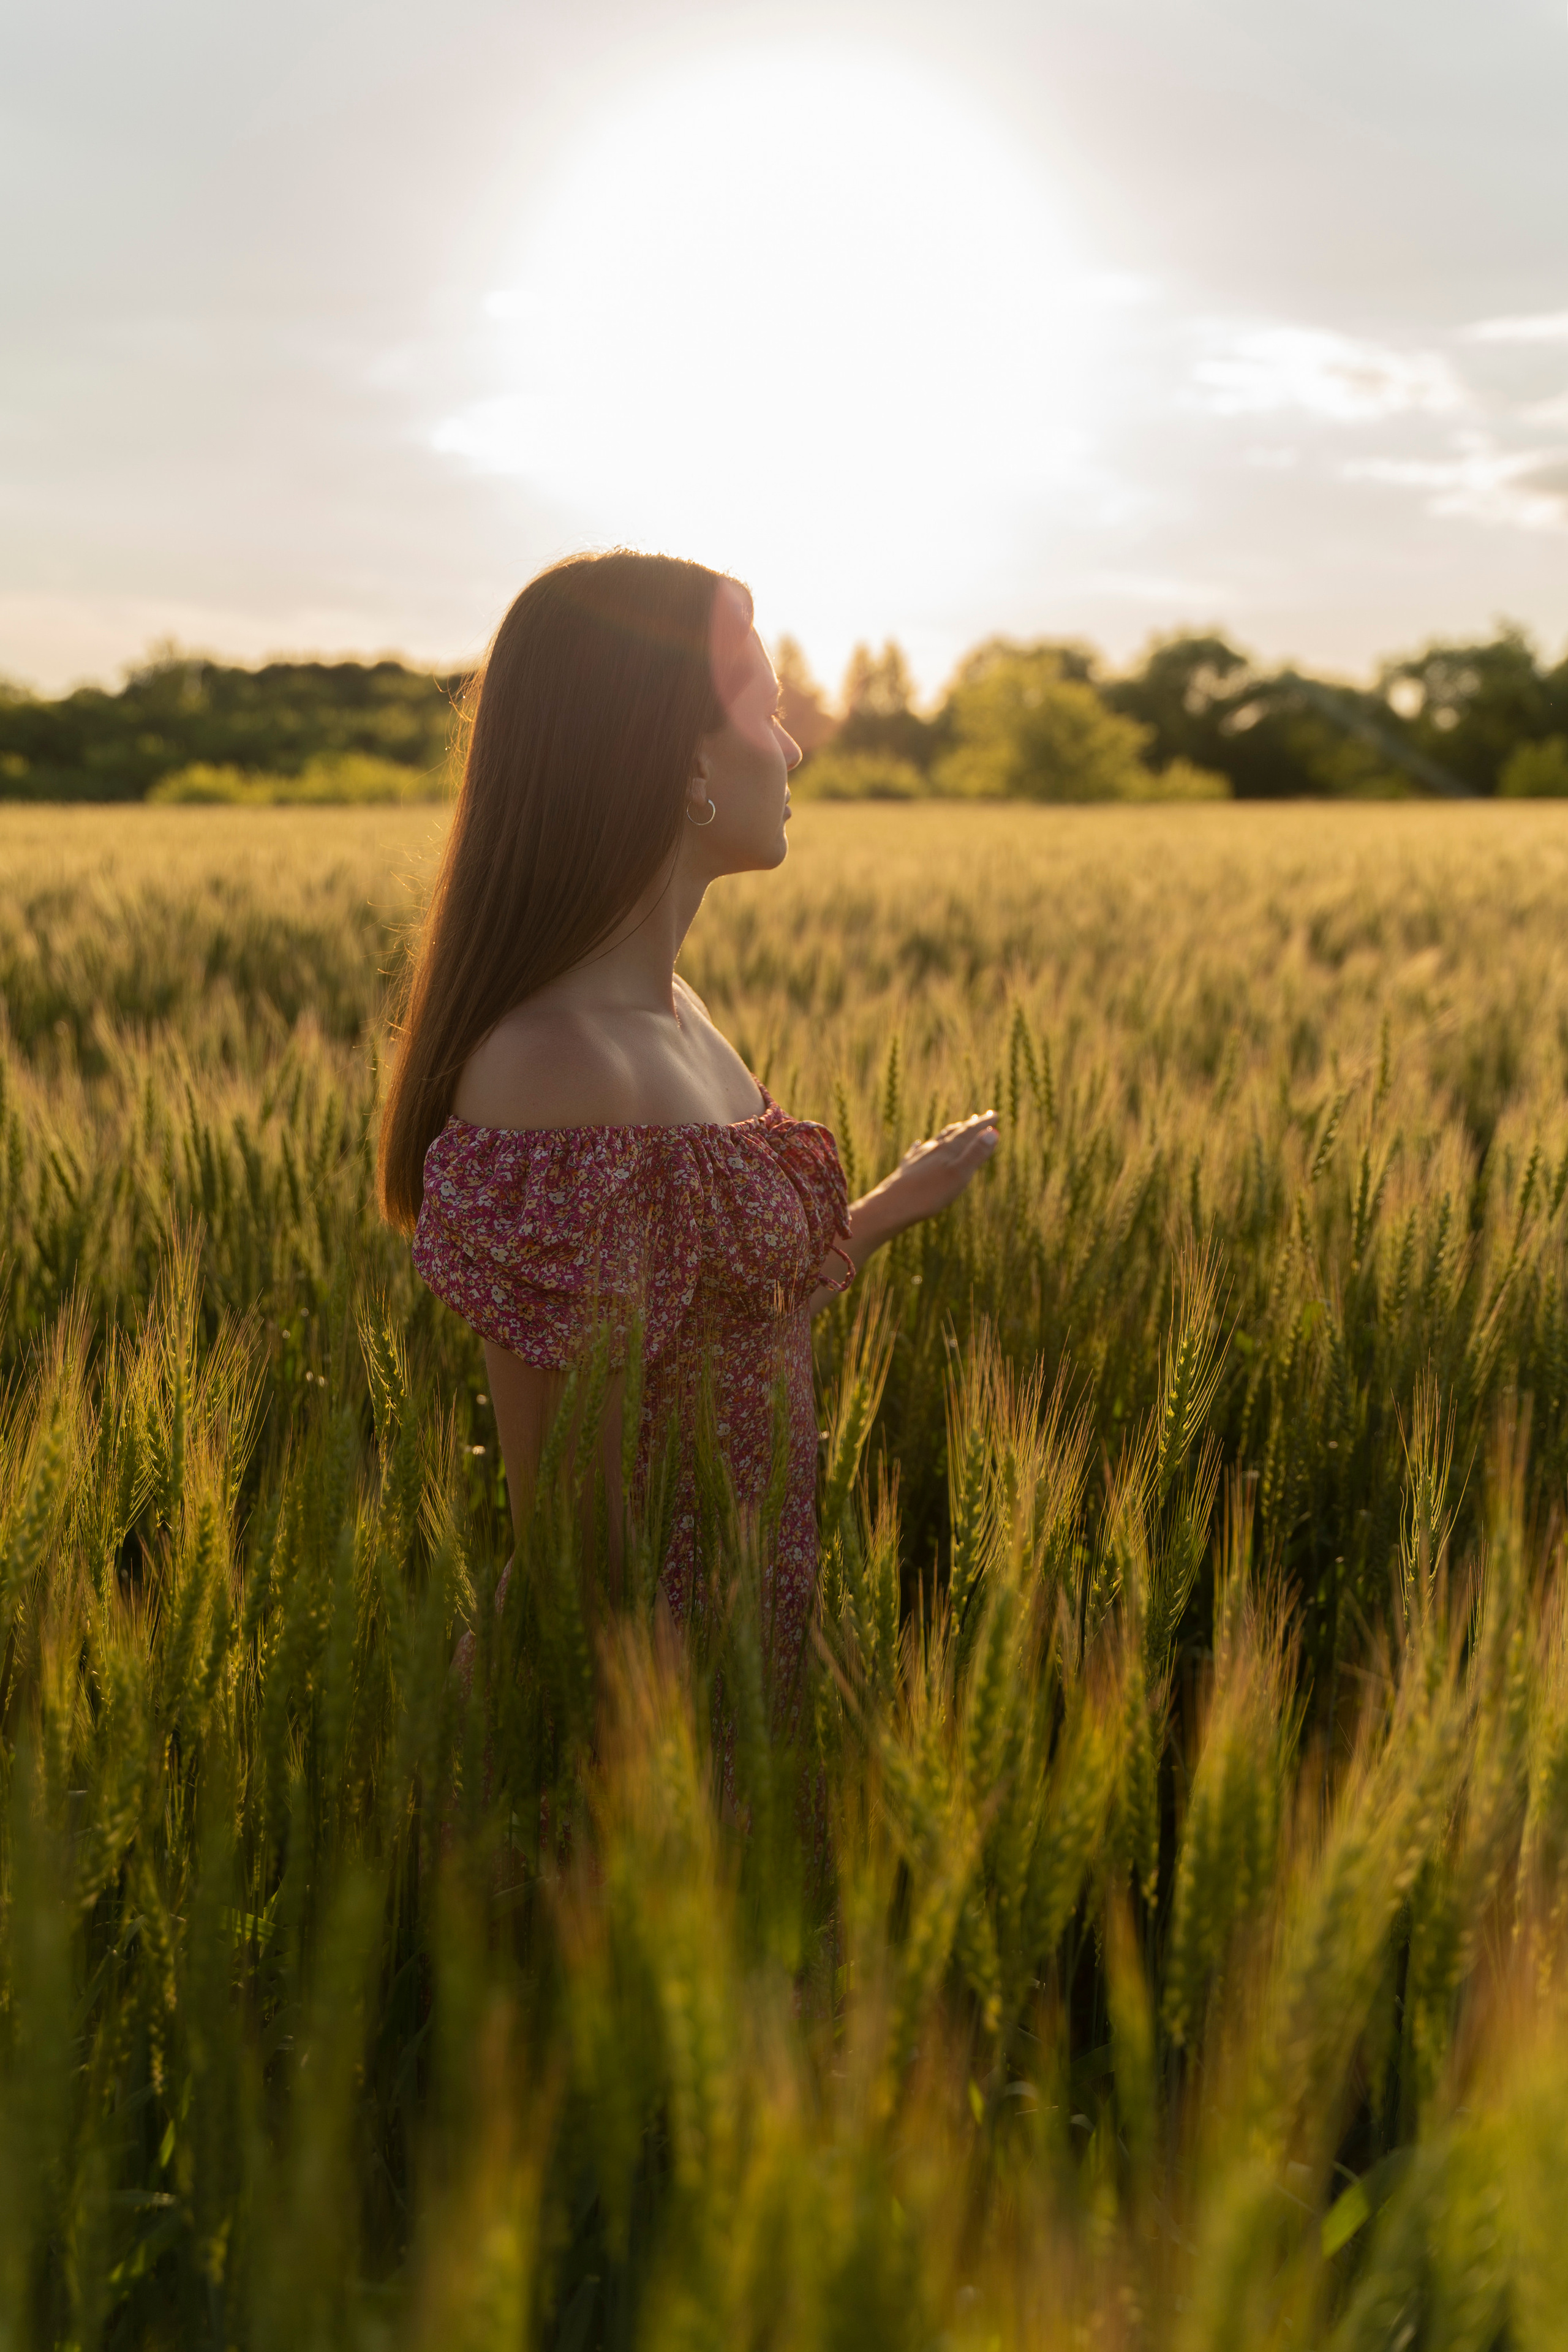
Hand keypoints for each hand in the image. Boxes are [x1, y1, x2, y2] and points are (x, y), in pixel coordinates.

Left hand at [857, 1110, 999, 1246]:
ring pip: (936, 1141)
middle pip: (953, 1133)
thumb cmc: (927, 1194)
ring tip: (955, 1128)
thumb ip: (975, 1154)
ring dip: (949, 1133)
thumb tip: (993, 1131)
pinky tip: (918, 1144)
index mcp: (947, 1150)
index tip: (995, 1114)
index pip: (968, 1132)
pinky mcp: (906, 1170)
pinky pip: (916, 1152)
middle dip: (968, 1126)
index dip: (983, 1124)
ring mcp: (918, 1158)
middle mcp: (932, 1149)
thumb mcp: (958, 1175)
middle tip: (980, 1117)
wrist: (891, 1207)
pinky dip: (921, 1146)